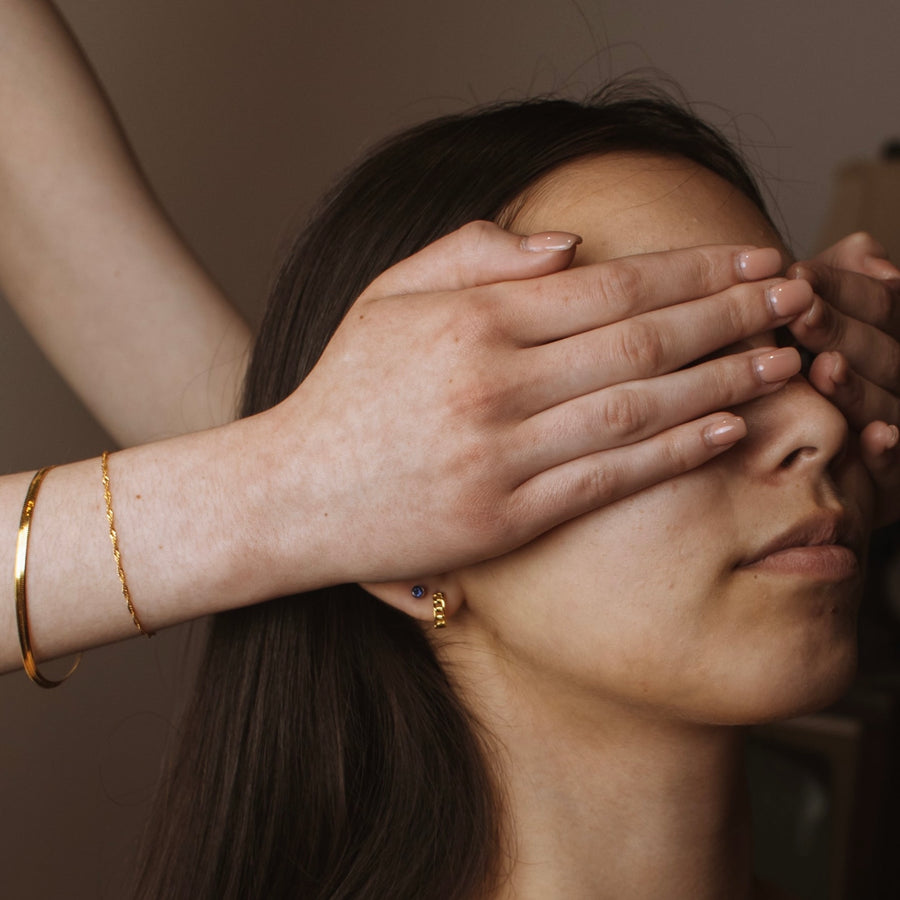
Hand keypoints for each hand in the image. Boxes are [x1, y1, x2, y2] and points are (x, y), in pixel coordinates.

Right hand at [261, 222, 803, 585]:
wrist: (290, 494)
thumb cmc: (345, 391)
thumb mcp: (388, 295)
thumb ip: (473, 253)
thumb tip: (574, 246)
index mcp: (469, 320)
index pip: (609, 285)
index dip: (693, 270)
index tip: (751, 258)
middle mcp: (492, 383)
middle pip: (641, 340)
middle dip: (731, 314)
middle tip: (795, 298)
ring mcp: (501, 455)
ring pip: (637, 408)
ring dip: (721, 381)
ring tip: (782, 361)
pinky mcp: (504, 517)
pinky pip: (607, 477)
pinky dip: (673, 450)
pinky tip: (723, 428)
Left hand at [788, 232, 899, 526]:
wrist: (810, 461)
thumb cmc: (807, 370)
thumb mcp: (819, 323)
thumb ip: (840, 286)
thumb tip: (876, 265)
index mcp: (892, 337)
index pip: (882, 303)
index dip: (842, 287)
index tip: (797, 273)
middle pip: (884, 351)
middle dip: (841, 331)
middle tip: (800, 314)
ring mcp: (899, 425)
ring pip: (887, 403)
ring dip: (859, 388)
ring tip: (827, 368)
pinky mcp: (892, 481)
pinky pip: (894, 470)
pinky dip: (888, 452)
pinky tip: (877, 436)